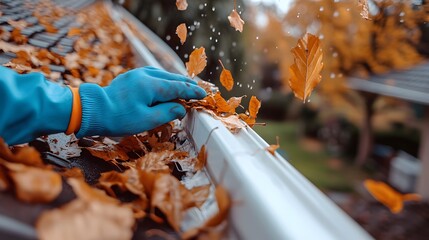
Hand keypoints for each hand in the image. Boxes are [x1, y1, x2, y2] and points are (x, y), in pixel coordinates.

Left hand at [76, 67, 205, 136]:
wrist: (93, 110)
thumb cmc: (119, 118)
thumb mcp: (146, 120)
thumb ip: (167, 113)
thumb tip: (181, 108)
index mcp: (151, 85)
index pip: (178, 88)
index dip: (192, 92)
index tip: (203, 95)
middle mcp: (146, 75)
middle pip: (172, 78)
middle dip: (186, 85)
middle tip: (198, 90)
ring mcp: (137, 74)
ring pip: (163, 75)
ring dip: (176, 81)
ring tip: (186, 86)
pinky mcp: (131, 77)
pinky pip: (154, 75)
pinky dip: (165, 80)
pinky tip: (167, 84)